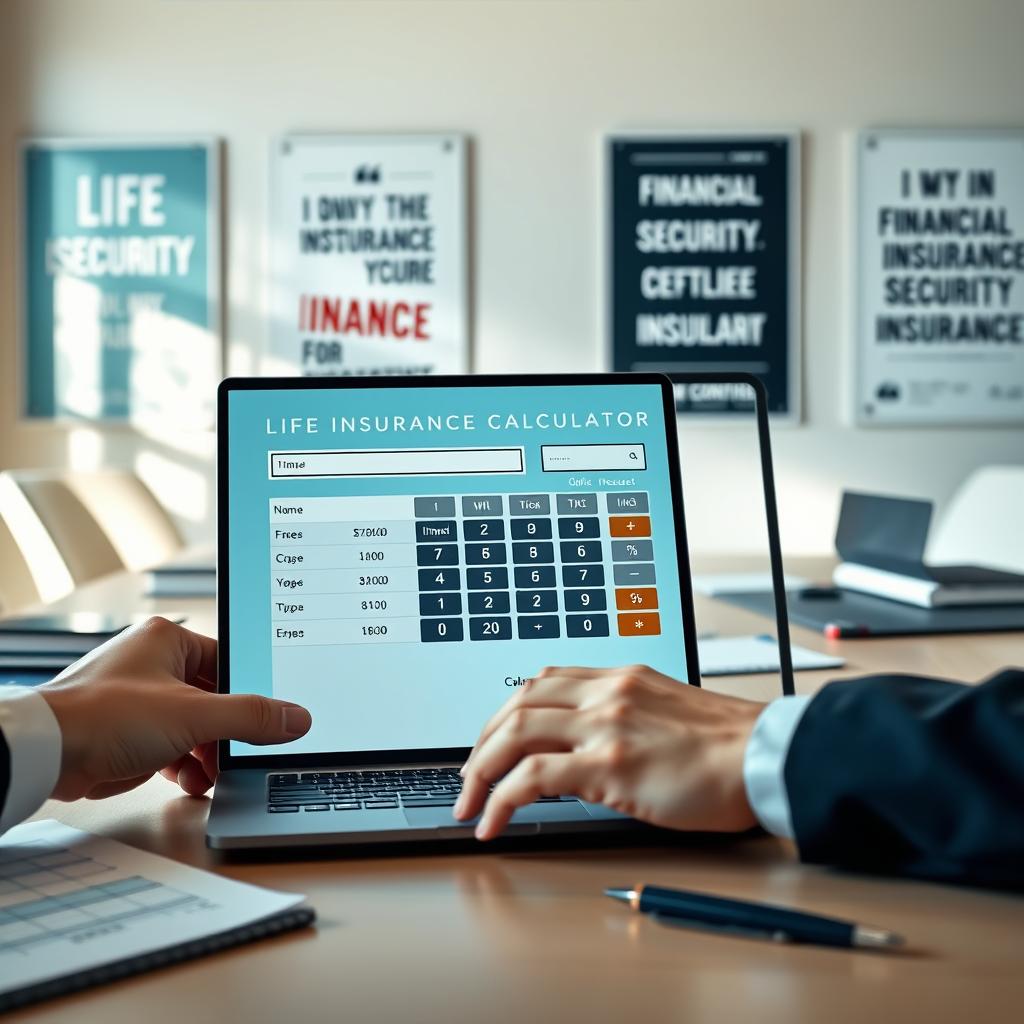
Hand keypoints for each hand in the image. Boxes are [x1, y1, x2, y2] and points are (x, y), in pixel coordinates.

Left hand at [39, 617, 311, 800]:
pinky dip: (183, 764)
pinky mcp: (125, 732)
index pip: (229, 662)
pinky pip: (170, 745)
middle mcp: (153, 664)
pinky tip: (189, 781)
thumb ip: (251, 717)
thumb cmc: (104, 716)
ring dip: (206, 753)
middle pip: (213, 699)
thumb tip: (295, 717)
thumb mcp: (195, 716)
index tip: (269, 719)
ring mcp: (138, 699)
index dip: (250, 694)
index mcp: (169, 640)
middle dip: (226, 734)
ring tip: (213, 773)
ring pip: (192, 725)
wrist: (46, 753)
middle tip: (241, 754)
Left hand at [454, 665, 763, 839]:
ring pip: (515, 733)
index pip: (542, 683)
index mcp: (620, 679)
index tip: (492, 741)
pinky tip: (494, 821)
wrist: (767, 756)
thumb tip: (583, 753)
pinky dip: (502, 799)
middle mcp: (607, 693)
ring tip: (469, 801)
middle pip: (518, 703)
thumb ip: (622, 719)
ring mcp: (605, 725)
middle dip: (482, 741)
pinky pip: (534, 778)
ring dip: (480, 768)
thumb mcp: (665, 713)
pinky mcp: (610, 765)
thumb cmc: (728, 744)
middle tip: (469, 775)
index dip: (506, 713)